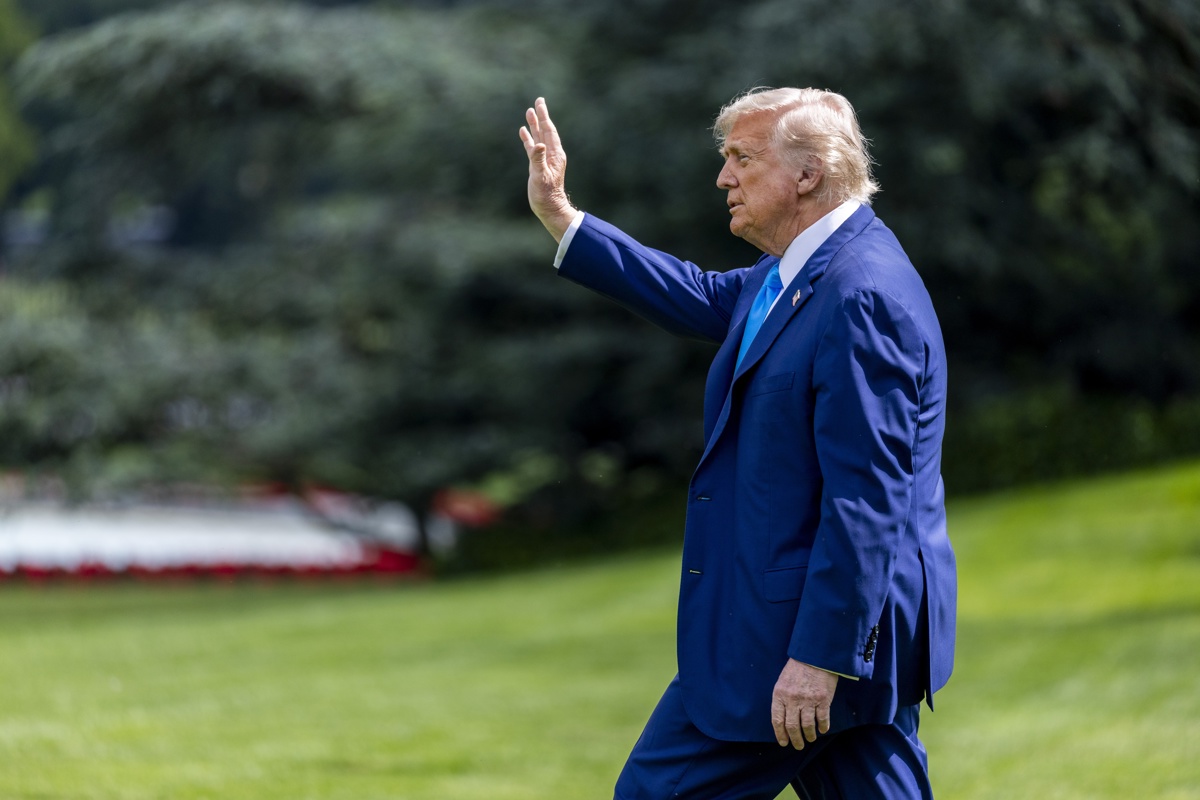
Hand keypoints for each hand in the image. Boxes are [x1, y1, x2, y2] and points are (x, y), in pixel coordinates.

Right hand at [519, 97, 576, 240]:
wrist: (549, 208)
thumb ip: (538, 160)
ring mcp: (544, 159)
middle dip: (541, 116)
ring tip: (529, 112)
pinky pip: (532, 148)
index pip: (549, 131)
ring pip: (538, 137)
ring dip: (534, 125)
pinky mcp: (538, 165)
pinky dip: (528, 139)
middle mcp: (551, 154)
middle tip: (538, 101)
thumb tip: (539, 144)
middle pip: (545, 130)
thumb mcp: (541, 177)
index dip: (544, 117)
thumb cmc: (546, 195)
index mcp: (554, 154)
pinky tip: (524, 131)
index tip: (540, 103)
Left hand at [771, 659, 837, 748]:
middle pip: (792, 726)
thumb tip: (783, 719)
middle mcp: (793, 699)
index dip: (780, 734)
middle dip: (795, 740)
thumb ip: (782, 699)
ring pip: (807, 726)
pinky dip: (822, 727)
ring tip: (810, 739)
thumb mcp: (782, 682)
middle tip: (798, 745)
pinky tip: (822, 730)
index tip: (783, 742)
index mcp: (780, 694)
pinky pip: (822, 719)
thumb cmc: (797, 668)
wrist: (814, 656)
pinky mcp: (823, 700)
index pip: (777, 720)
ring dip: (809, 735)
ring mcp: (808, 700)